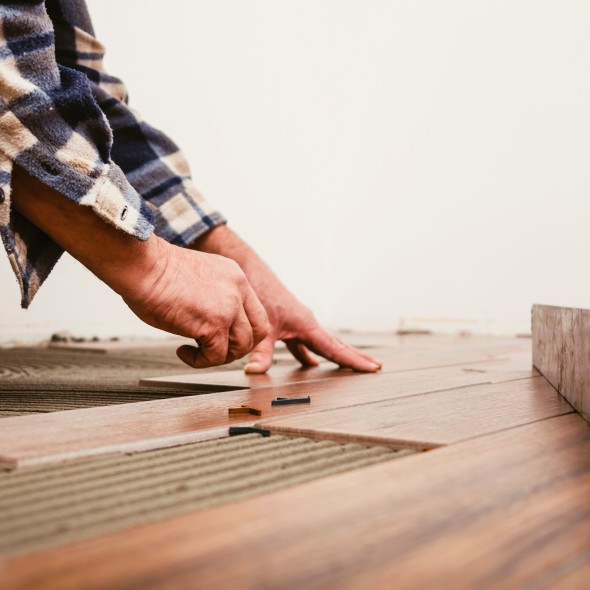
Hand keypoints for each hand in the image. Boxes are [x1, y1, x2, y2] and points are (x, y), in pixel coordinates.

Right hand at [11, 166, 268, 368]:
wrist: (142, 266)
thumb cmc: (155, 271)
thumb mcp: (198, 278)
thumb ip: (213, 296)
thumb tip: (210, 322)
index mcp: (234, 276)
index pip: (256, 311)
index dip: (244, 331)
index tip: (225, 338)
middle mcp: (237, 290)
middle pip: (258, 331)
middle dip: (238, 347)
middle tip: (215, 350)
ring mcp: (229, 306)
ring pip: (241, 346)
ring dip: (218, 356)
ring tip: (195, 351)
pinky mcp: (214, 324)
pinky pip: (216, 356)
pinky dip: (200, 361)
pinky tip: (183, 351)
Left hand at [192, 225, 381, 373]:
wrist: (250, 270)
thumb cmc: (259, 291)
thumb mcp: (261, 326)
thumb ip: (260, 352)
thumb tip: (255, 372)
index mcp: (307, 324)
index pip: (335, 348)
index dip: (353, 360)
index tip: (372, 367)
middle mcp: (308, 322)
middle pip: (336, 344)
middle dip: (355, 357)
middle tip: (375, 367)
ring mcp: (300, 323)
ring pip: (323, 343)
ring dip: (337, 355)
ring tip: (352, 367)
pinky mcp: (289, 324)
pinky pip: (306, 343)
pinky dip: (311, 354)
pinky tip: (312, 364)